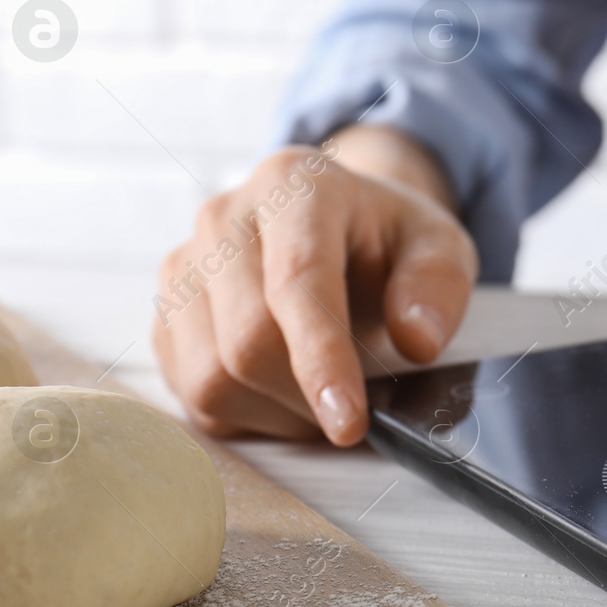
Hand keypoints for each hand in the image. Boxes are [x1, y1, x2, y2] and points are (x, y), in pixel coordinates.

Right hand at [152, 127, 476, 445]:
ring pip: (210, 376)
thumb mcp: (441, 248)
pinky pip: (191, 393)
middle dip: (305, 398)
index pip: (297, 282)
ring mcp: (184, 266)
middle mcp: (224, 217)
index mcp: (294, 184)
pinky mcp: (166, 316)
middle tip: (353, 414)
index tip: (350, 422)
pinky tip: (284, 395)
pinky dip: (245, 415)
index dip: (322, 359)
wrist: (342, 228)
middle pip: (247, 340)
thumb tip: (417, 340)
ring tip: (322, 400)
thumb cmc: (389, 242)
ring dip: (276, 413)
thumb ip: (438, 287)